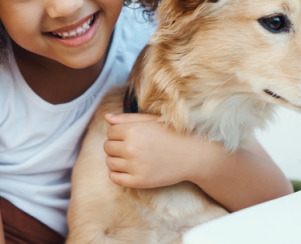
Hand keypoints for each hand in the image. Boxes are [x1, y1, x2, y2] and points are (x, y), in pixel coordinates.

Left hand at [102, 113, 293, 211]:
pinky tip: (127, 169)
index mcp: (132, 130)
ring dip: (116, 159)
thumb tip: (106, 118)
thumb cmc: (172, 134)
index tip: (130, 135)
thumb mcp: (150, 120)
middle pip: (108, 147)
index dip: (118, 133)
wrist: (194, 154)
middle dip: (116, 146)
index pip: (110, 132)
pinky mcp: (139, 181)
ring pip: (109, 162)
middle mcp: (131, 148)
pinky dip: (117, 174)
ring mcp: (135, 166)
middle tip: (132, 146)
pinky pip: (115, 178)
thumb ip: (126, 119)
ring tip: (131, 157)